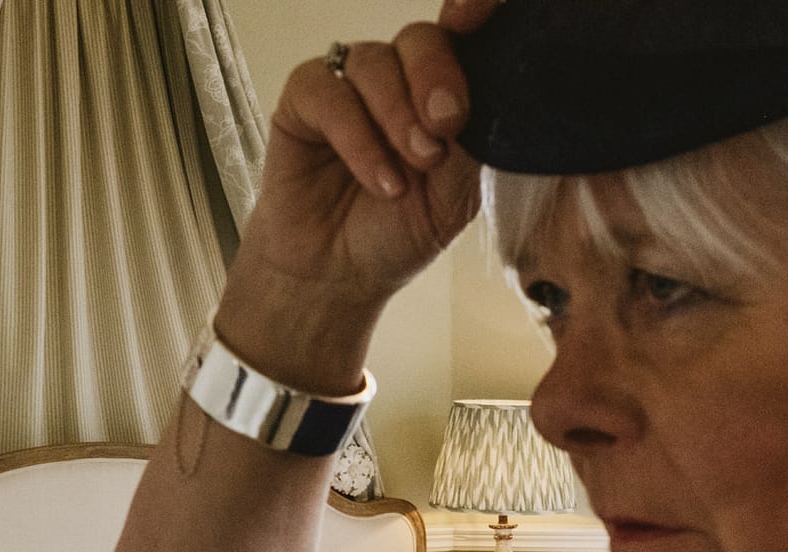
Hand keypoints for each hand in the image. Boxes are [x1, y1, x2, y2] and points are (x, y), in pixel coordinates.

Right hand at [213, 1, 501, 392]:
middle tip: (446, 125)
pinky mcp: (304, 101)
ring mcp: (349, 85)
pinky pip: (327, 91)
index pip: (464, 46)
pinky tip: (378, 179)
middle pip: (420, 39)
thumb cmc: (395, 234)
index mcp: (441, 94)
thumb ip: (469, 148)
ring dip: (397, 114)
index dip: (471, 43)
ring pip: (374, 61)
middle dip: (437, 77)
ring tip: (412, 168)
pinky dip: (356, 135)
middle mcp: (397, 80)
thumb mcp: (452, 200)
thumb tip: (483, 105)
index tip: (479, 90)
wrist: (338, 276)